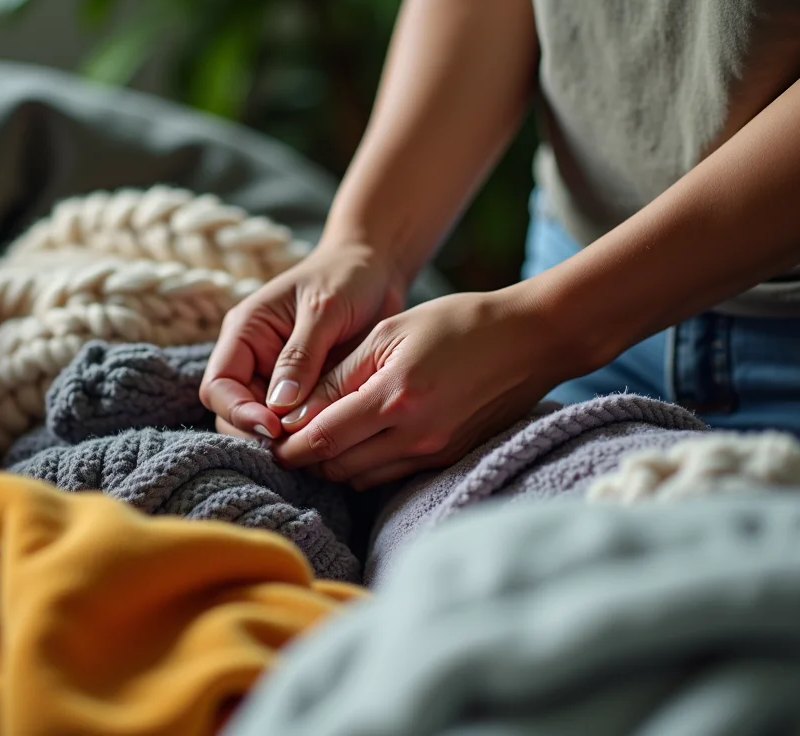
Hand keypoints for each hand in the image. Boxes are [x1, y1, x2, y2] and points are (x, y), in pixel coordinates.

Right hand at [200, 240, 407, 440]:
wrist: (376, 271)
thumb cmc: (346, 278)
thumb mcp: (324, 310)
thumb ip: (300, 356)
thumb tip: (278, 407)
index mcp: (244, 333)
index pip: (218, 386)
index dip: (239, 412)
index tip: (275, 427)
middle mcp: (251, 359)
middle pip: (232, 414)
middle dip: (257, 434)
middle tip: (297, 447)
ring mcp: (275, 378)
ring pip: (261, 426)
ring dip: (282, 441)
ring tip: (315, 446)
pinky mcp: (303, 392)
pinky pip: (293, 425)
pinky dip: (305, 436)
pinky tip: (329, 440)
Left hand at [271, 287, 575, 488]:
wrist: (529, 341)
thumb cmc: (457, 323)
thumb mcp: (390, 332)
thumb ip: (341, 374)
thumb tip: (295, 409)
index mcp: (395, 397)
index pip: (323, 438)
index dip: (289, 445)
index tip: (269, 438)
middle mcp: (415, 434)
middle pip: (338, 466)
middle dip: (307, 457)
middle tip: (287, 438)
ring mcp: (434, 451)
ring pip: (361, 476)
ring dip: (335, 462)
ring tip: (320, 436)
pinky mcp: (447, 458)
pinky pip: (390, 474)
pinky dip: (366, 463)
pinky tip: (359, 439)